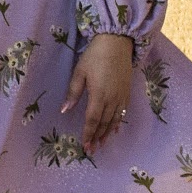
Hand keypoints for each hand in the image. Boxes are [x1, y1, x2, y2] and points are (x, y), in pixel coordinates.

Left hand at [63, 33, 133, 153]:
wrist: (117, 42)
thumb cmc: (95, 55)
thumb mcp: (80, 72)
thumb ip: (73, 92)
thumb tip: (64, 110)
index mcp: (98, 95)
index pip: (92, 120)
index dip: (88, 134)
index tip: (85, 146)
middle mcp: (112, 99)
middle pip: (104, 123)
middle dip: (97, 138)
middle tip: (92, 150)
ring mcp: (121, 96)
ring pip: (114, 120)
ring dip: (107, 134)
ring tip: (102, 144)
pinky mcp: (127, 92)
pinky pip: (122, 113)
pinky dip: (118, 123)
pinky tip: (115, 130)